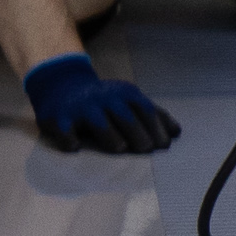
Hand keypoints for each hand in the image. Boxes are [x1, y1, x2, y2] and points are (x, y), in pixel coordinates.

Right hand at [23, 51, 180, 156]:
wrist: (62, 86)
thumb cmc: (104, 100)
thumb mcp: (128, 100)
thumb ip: (151, 115)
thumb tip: (177, 133)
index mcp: (125, 94)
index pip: (145, 110)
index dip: (156, 127)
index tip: (165, 145)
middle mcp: (104, 98)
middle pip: (125, 116)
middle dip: (138, 132)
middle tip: (147, 149)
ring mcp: (81, 107)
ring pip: (98, 121)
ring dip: (110, 135)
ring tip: (120, 148)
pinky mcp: (58, 118)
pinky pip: (63, 129)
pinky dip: (69, 139)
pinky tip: (75, 148)